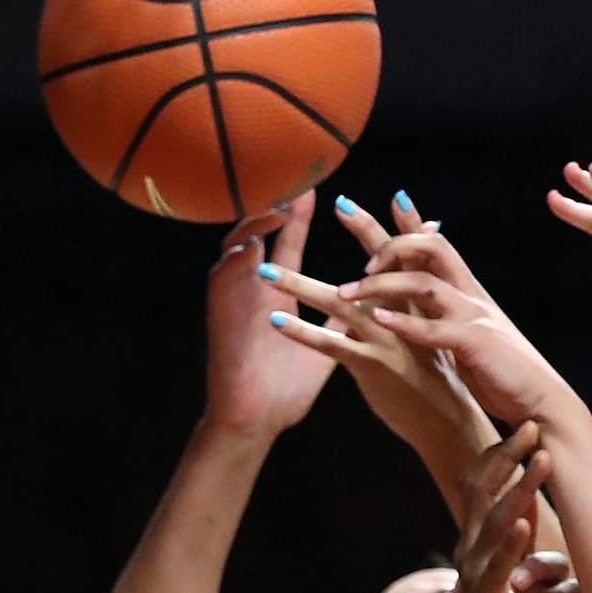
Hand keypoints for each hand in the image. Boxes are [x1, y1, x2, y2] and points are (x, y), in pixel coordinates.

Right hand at [203, 193, 335, 436]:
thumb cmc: (287, 386)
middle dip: (277, 199)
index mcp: (277, 288)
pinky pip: (225, 277)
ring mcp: (235, 294)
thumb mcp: (324, 340)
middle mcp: (252, 283)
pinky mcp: (221, 313)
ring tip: (281, 200)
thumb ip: (342, 313)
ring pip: (239, 243)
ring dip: (259, 221)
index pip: (290, 237)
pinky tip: (252, 244)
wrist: (258, 420)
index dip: (305, 212)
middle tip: (295, 172)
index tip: (326, 183)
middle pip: (261, 228)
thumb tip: (369, 295)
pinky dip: (238, 258)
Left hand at [286, 226, 566, 422]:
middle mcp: (472, 298)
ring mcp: (474, 319)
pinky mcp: (475, 346)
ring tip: (346, 292)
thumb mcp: (475, 338)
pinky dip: (404, 323)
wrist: (544, 405)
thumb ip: (451, 318)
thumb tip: (426, 313)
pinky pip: (434, 329)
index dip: (413, 224)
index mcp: (470, 296)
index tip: (391, 201)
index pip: (439, 246)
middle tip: (354, 244)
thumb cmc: (507, 377)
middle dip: (388, 240)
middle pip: (429, 247)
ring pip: (422, 284)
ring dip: (381, 284)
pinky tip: (376, 318)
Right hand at [446, 425, 591, 592]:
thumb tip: (583, 526)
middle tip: (534, 426)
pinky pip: (496, 571)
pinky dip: (510, 547)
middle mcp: (473, 558)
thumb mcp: (551, 591)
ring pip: (493, 524)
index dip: (504, 458)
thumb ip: (554, 561)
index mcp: (485, 549)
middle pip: (482, 494)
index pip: (485, 490)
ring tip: (542, 460)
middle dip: (509, 458)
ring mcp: (477, 582)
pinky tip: (524, 523)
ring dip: (520, 490)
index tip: (530, 427)